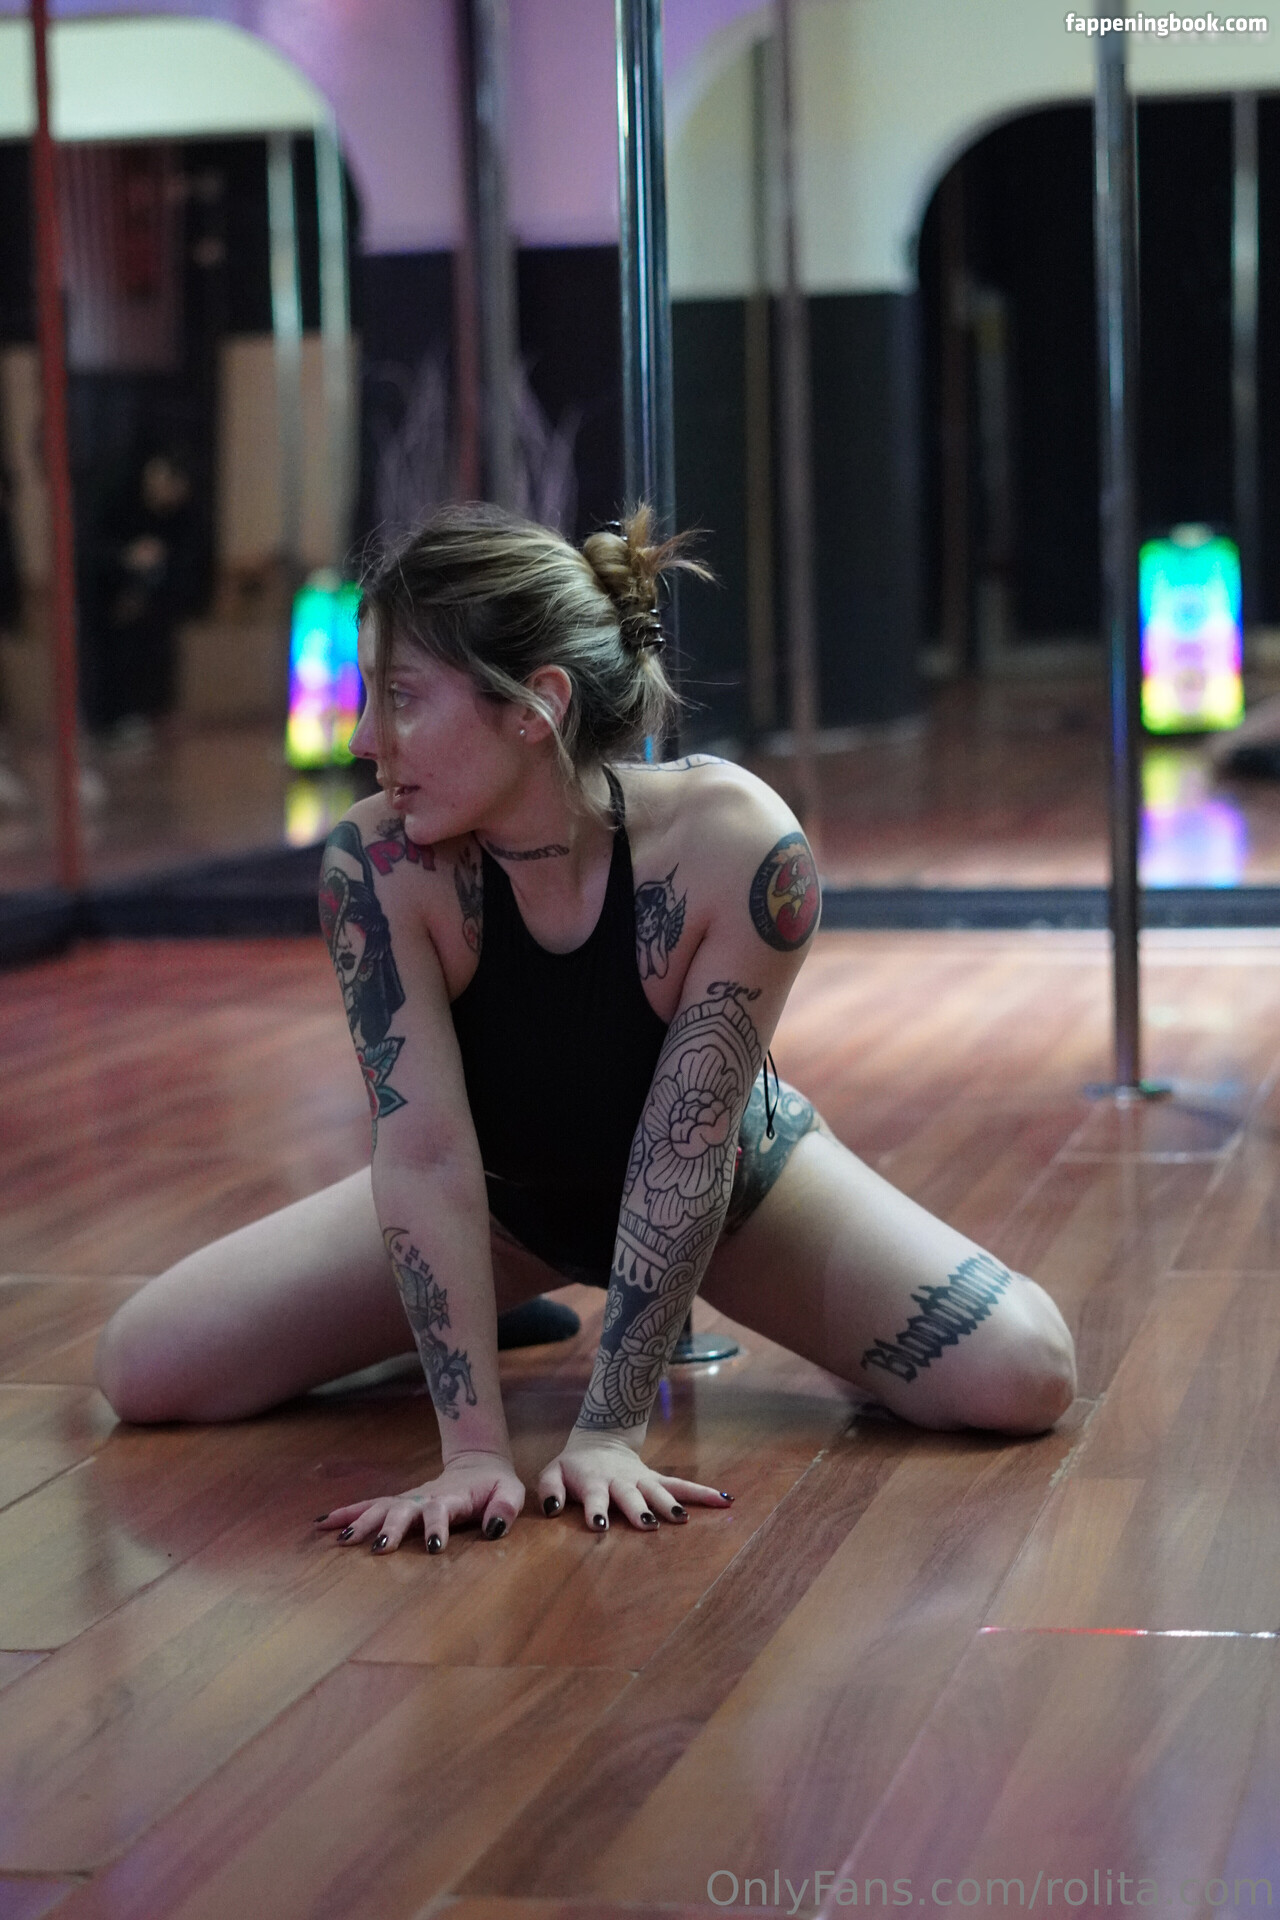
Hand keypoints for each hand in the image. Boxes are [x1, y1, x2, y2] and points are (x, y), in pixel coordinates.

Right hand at [315, 1449, 524, 1554]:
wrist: (478, 1465)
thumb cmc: (495, 1486)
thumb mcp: (511, 1493)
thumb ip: (506, 1507)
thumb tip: (494, 1529)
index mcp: (452, 1497)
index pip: (442, 1510)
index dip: (437, 1525)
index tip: (433, 1546)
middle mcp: (425, 1497)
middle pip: (404, 1509)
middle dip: (391, 1527)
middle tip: (379, 1547)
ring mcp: (409, 1498)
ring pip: (380, 1507)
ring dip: (362, 1521)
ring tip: (342, 1540)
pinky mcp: (399, 1502)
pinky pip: (369, 1506)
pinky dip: (346, 1513)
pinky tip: (323, 1525)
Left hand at [537, 1431, 733, 1531]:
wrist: (599, 1442)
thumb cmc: (573, 1466)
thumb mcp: (553, 1473)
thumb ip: (548, 1489)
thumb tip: (551, 1508)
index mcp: (594, 1481)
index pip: (595, 1496)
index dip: (595, 1509)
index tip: (599, 1524)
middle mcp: (621, 1481)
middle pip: (631, 1496)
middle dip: (639, 1509)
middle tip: (648, 1524)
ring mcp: (642, 1480)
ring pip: (660, 1491)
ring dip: (671, 1504)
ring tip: (683, 1519)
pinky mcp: (657, 1480)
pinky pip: (682, 1485)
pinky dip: (702, 1492)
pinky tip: (725, 1500)